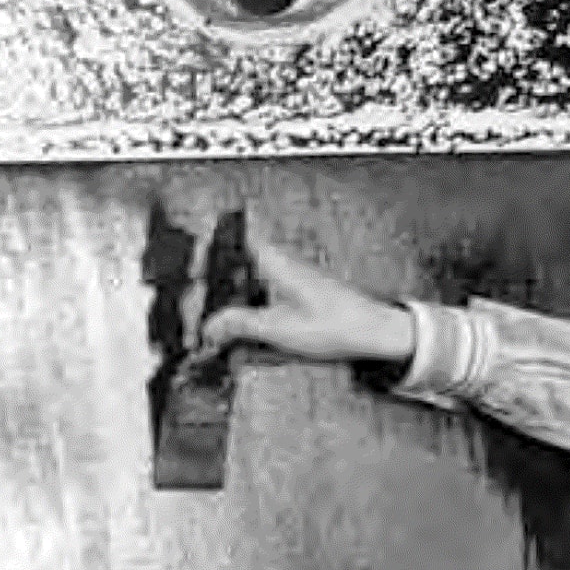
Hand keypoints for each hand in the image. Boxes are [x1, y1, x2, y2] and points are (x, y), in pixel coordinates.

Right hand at [193, 238, 416, 364]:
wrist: (377, 333)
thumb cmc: (338, 326)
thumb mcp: (280, 330)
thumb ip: (240, 325)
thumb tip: (210, 326)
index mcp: (277, 264)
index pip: (239, 236)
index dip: (214, 236)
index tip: (192, 240)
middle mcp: (284, 265)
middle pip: (240, 261)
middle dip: (218, 278)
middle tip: (194, 292)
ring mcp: (294, 279)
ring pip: (253, 280)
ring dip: (236, 298)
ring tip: (216, 321)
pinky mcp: (301, 295)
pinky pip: (268, 296)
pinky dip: (254, 309)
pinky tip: (246, 331)